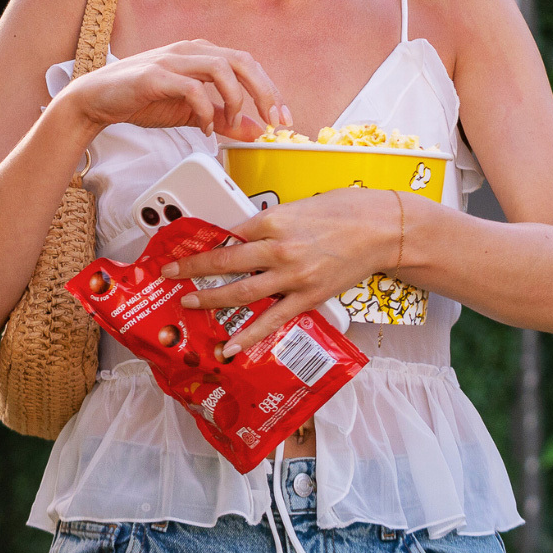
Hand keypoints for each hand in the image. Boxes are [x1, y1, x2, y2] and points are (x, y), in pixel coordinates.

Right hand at [62, 39, 288, 139]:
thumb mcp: (191, 112)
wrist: (97, 99)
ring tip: (229, 123)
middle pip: (241, 60)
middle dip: (263, 92)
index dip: (270, 90)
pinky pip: (191, 88)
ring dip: (234, 99)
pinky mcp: (155, 75)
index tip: (282, 119)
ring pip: (220, 67)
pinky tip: (203, 127)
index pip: (248, 64)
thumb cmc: (142, 99)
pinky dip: (205, 110)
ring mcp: (172, 60)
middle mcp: (190, 50)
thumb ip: (223, 118)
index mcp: (201, 54)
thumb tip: (255, 129)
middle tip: (272, 121)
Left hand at [162, 189, 402, 354]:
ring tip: (187, 303)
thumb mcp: (297, 206)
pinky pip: (273, 320)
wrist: (383, 229)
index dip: (204, 242)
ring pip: (241, 293)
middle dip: (192, 269)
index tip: (185, 247)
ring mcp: (293, 277)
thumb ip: (268, 223)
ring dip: (210, 299)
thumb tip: (242, 235)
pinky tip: (230, 346)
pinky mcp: (308, 298)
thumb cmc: (344, 210)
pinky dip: (250, 335)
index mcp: (272, 221)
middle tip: (169, 273)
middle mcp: (278, 249)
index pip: (228, 233)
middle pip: (225, 263)